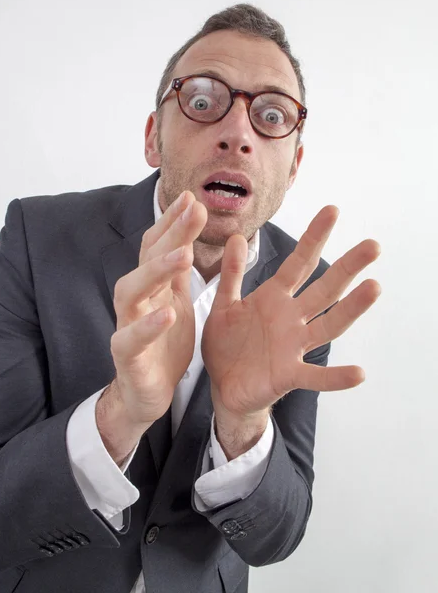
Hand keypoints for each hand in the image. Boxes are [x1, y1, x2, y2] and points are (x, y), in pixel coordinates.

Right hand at [109, 191, 206, 425]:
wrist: (147, 390)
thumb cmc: (163, 344)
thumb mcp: (176, 301)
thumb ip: (178, 272)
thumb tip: (187, 234)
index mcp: (153, 286)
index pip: (157, 246)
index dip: (173, 222)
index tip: (192, 197)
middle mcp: (136, 299)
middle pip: (147, 259)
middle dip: (171, 234)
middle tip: (194, 211)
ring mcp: (128, 325)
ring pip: (132, 291)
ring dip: (156, 271)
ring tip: (184, 256)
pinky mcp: (126, 355)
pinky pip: (132, 338)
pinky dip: (149, 325)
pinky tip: (167, 312)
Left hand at [202, 206, 381, 419]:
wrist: (223, 386)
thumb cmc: (226, 345)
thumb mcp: (225, 305)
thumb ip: (232, 275)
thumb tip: (238, 236)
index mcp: (274, 298)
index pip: (299, 263)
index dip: (314, 238)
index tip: (333, 211)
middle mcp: (291, 318)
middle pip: (324, 289)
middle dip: (347, 267)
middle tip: (372, 245)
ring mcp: (294, 346)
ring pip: (328, 324)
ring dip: (351, 309)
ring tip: (374, 288)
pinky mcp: (289, 375)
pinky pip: (316, 376)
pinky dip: (336, 377)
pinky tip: (359, 373)